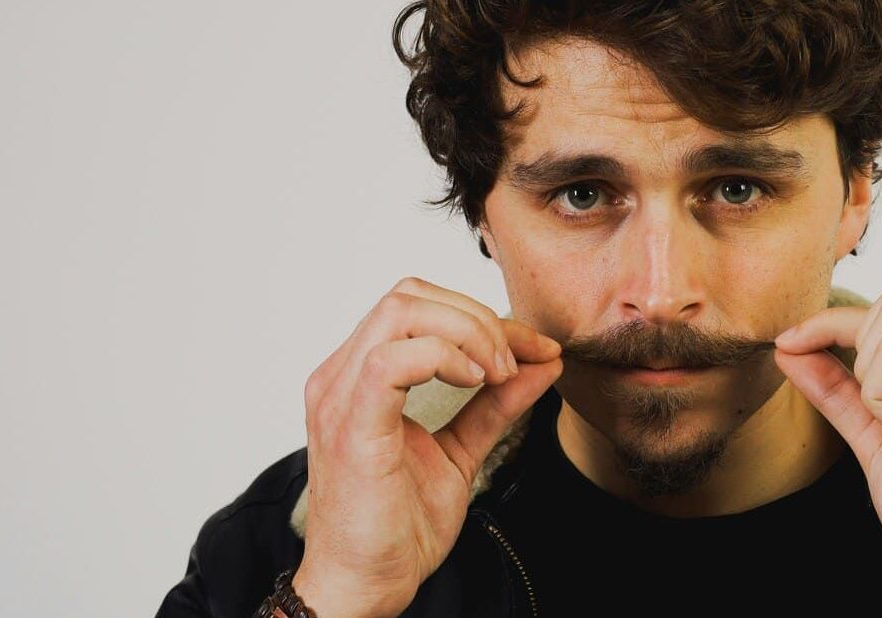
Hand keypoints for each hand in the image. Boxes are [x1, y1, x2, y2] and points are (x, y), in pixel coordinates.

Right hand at [293, 276, 562, 617]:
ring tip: (496, 373)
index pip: (419, 307)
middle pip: (409, 295)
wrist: (366, 586)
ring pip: (400, 312)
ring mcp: (339, 397)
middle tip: (514, 362)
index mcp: (359, 377)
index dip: (483, 316)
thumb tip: (542, 362)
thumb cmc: (396, 526)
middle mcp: (340, 377)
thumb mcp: (461, 451)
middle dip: (477, 317)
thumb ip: (495, 404)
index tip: (535, 349)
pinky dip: (443, 356)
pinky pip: (389, 361)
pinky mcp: (350, 426)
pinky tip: (475, 381)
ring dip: (466, 332)